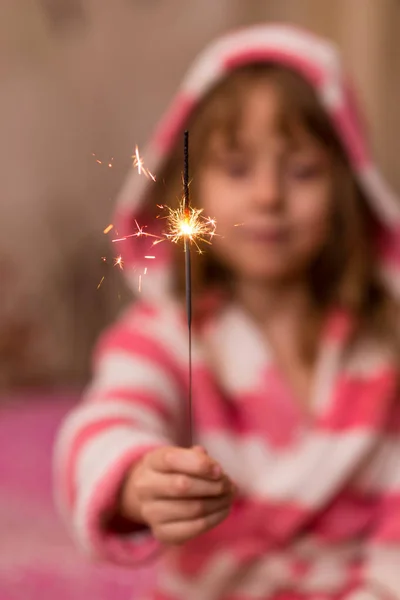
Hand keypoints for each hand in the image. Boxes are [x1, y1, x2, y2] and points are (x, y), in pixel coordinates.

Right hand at [119, 445, 234, 544]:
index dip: (200, 465)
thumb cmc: (176, 471)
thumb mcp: (183, 456)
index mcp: (151, 462)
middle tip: (229, 485)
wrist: (153, 495)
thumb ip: (198, 458)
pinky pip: (194, 528)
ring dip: (218, 503)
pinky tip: (223, 510)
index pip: (172, 460)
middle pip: (182, 486)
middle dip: (213, 486)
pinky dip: (215, 518)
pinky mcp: (161, 533)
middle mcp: (145, 487)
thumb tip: (216, 470)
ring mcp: (150, 512)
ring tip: (229, 496)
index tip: (219, 470)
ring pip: (192, 509)